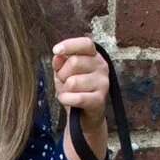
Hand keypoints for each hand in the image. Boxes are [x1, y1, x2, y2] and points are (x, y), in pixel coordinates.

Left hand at [51, 37, 109, 159]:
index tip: (56, 50)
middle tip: (64, 82)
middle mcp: (102, 67)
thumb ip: (60, 62)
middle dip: (62, 74)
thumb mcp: (64, 73)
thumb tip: (57, 56)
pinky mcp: (100, 100)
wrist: (84, 115)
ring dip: (64, 89)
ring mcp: (103, 83)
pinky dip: (66, 99)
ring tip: (68, 92)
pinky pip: (77, 98)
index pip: (85, 44)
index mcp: (94, 56)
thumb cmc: (74, 89)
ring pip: (73, 82)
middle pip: (74, 62)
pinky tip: (66, 100)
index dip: (70, 45)